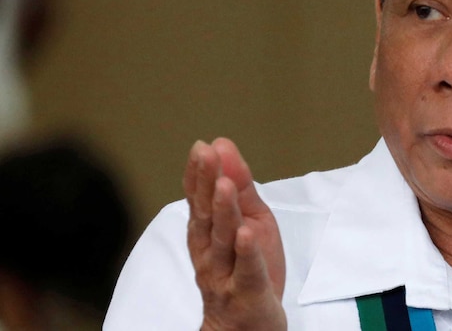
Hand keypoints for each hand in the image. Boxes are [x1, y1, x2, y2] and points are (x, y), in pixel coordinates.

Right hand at [183, 138, 286, 330]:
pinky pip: (246, 271)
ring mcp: (225, 274)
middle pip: (206, 215)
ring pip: (222, 241)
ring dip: (222, 211)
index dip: (198, 173)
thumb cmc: (246, 271)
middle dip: (205, 183)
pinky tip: (245, 233)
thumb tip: (223, 145)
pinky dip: (245, 252)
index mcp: (208, 234)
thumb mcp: (249, 220)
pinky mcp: (247, 293)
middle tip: (205, 154)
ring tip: (223, 185)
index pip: (198, 199)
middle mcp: (209, 252)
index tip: (201, 147)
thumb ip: (239, 186)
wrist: (245, 329)